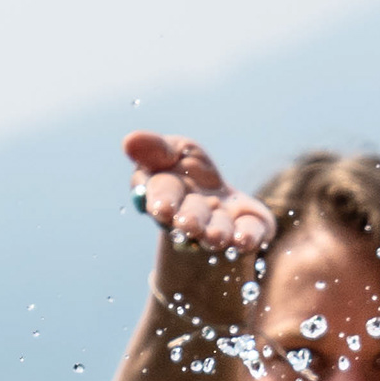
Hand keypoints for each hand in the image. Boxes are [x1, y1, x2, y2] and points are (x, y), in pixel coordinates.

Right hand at [123, 132, 276, 255]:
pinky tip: (245, 239)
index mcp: (169, 195)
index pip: (162, 196)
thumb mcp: (175, 150)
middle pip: (191, 219)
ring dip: (216, 233)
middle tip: (190, 225)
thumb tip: (129, 141)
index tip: (162, 208)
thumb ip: (157, 149)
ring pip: (218, 230)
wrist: (221, 202)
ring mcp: (221, 226)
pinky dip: (247, 236)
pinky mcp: (249, 230)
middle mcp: (193, 216)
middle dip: (191, 221)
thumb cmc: (190, 172)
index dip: (162, 202)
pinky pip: (250, 233)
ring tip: (217, 237)